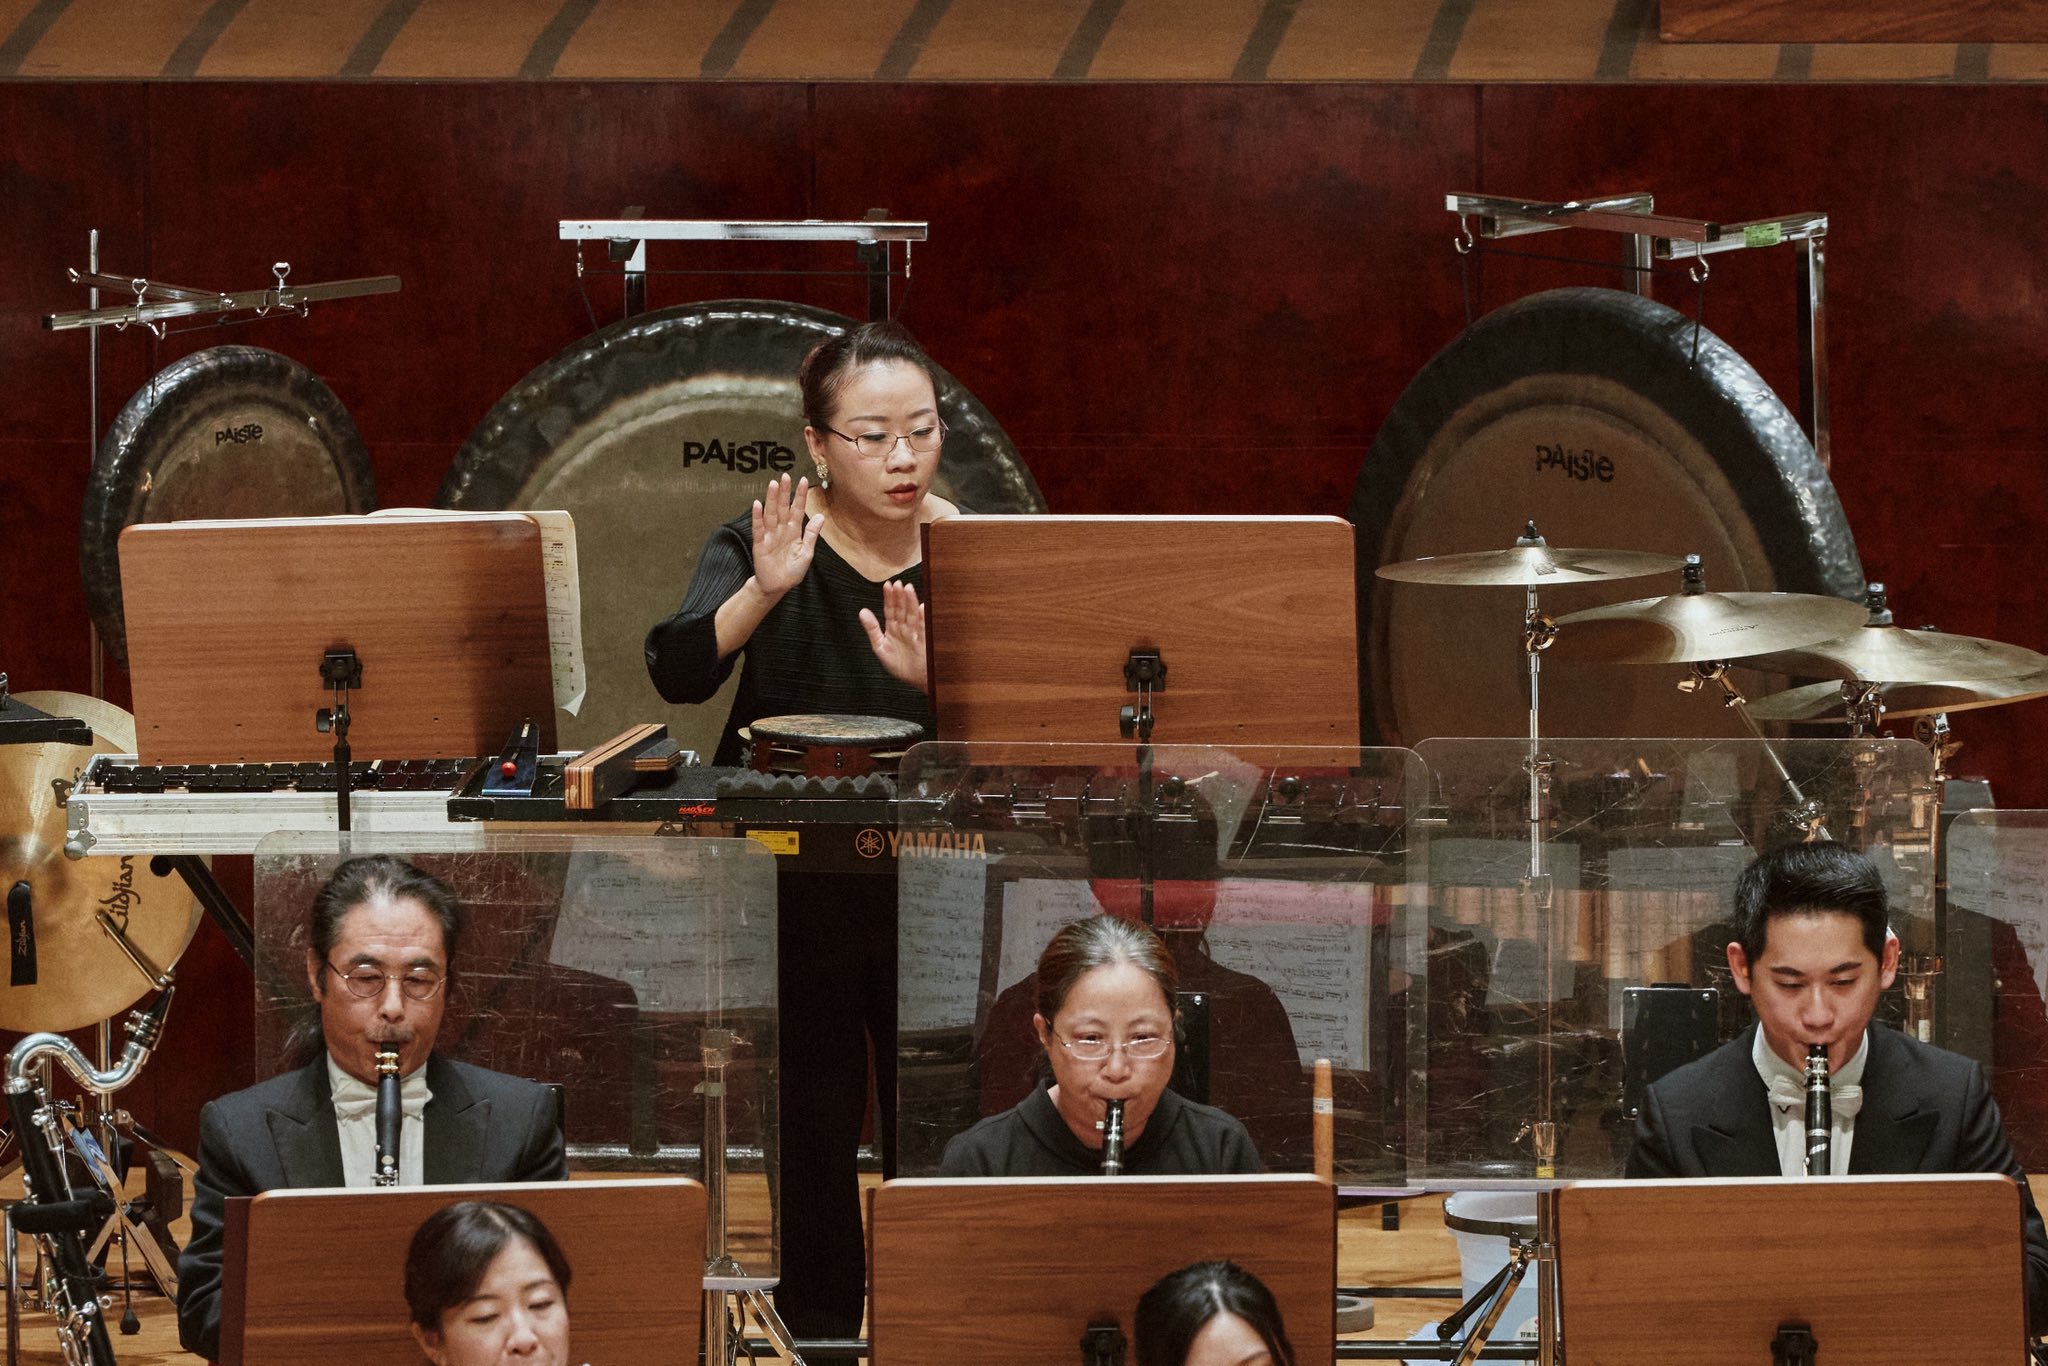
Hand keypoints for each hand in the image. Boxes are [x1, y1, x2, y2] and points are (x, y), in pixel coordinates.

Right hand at [750, 474, 821, 598]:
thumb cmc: (792, 571)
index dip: (800, 496)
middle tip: (786, 476)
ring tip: (774, 484)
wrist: (777, 587)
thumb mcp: (806, 553)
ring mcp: (770, 535)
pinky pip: (759, 528)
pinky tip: (758, 504)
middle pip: (783, 507)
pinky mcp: (759, 543)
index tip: (803, 480)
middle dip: (785, 492)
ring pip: (771, 513)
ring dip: (772, 499)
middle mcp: (781, 529)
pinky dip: (758, 516)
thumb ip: (812, 535)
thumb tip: (819, 516)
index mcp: (794, 531)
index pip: (797, 509)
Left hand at [860, 580, 927, 692]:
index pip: (890, 610)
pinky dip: (923, 619)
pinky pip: (923, 629)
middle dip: (900, 597)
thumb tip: (862, 611)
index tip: (887, 585)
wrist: (914, 680)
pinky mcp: (924, 642)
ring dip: (910, 602)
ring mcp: (915, 634)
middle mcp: (905, 628)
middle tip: (898, 583)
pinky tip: (923, 608)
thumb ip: (872, 629)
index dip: (889, 598)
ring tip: (908, 589)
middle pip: (901, 610)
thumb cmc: (899, 665)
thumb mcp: (880, 647)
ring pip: (911, 616)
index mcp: (893, 628)